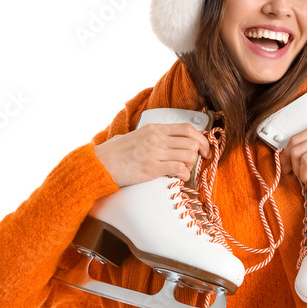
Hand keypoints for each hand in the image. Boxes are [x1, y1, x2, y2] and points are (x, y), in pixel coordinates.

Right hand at [93, 122, 211, 187]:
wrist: (101, 163)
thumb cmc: (116, 153)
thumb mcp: (136, 136)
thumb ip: (152, 136)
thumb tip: (165, 139)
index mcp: (154, 129)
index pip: (187, 129)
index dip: (202, 139)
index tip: (205, 148)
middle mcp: (157, 138)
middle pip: (191, 142)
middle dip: (198, 154)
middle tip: (195, 163)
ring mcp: (155, 153)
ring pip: (188, 155)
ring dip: (191, 165)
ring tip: (183, 171)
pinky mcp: (153, 168)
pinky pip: (179, 169)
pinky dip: (184, 175)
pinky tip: (179, 178)